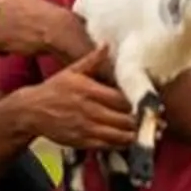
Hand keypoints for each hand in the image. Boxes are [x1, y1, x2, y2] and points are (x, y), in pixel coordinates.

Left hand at [0, 0, 85, 62]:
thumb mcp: (36, 2)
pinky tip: (9, 53)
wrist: (55, 29)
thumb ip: (23, 5)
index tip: (10, 19)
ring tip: (12, 43)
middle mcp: (1, 4)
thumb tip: (19, 17)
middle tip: (8, 32)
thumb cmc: (53, 18)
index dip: (3, 10)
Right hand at [15, 46, 142, 153]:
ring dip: (135, 135)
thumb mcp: (71, 71)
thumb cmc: (54, 89)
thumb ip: (92, 60)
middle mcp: (89, 110)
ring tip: (150, 134)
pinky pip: (107, 145)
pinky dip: (121, 144)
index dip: (139, 103)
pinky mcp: (82, 141)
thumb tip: (107, 45)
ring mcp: (86, 127)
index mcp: (89, 90)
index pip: (122, 99)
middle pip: (124, 118)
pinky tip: (130, 141)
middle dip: (142, 121)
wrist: (31, 110)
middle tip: (158, 122)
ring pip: (118, 134)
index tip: (153, 105)